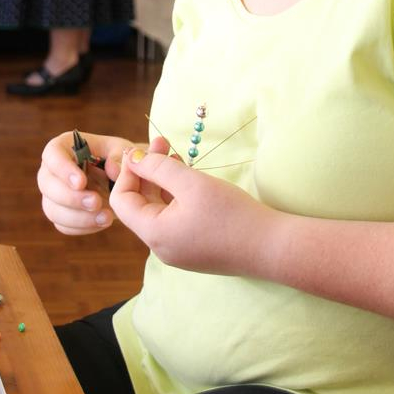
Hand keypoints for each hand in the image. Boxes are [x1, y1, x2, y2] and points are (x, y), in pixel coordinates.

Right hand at [37, 130, 134, 234]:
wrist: (126, 181)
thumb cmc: (120, 160)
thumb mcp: (123, 151)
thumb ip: (119, 157)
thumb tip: (111, 169)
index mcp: (66, 146)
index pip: (52, 153)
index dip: (62, 168)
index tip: (81, 182)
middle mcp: (54, 170)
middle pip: (46, 184)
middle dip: (70, 197)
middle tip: (97, 202)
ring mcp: (54, 194)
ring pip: (52, 209)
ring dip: (77, 217)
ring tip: (107, 217)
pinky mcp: (61, 213)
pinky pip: (62, 225)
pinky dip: (82, 227)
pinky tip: (102, 222)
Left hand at [111, 141, 272, 273]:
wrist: (271, 247)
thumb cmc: (231, 214)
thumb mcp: (191, 183)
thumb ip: (158, 167)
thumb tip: (133, 158)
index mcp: (154, 234)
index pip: (122, 200)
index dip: (129, 171)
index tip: (145, 148)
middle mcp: (160, 247)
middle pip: (140, 204)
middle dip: (147, 172)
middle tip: (164, 143)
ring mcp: (178, 250)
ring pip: (159, 210)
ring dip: (163, 182)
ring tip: (177, 156)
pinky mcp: (194, 249)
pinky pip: (175, 219)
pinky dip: (176, 196)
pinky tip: (190, 179)